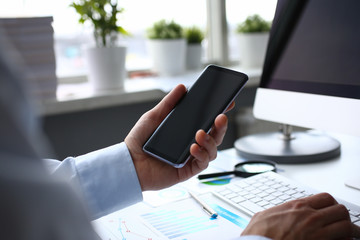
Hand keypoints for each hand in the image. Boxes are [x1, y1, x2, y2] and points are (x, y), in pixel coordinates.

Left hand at [124, 84, 231, 190]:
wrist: (128, 162)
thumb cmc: (139, 140)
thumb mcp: (154, 116)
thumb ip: (169, 103)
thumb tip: (182, 87)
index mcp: (186, 131)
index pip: (207, 121)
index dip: (219, 113)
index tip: (227, 102)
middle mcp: (191, 144)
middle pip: (215, 136)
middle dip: (221, 126)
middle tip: (220, 117)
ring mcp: (190, 158)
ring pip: (212, 150)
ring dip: (210, 141)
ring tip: (200, 133)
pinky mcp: (187, 170)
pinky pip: (202, 164)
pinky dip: (201, 155)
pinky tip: (193, 147)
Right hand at [241, 193, 359, 239]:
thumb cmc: (257, 234)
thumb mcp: (263, 216)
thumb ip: (276, 212)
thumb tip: (275, 213)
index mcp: (297, 207)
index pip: (326, 198)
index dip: (331, 206)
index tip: (331, 212)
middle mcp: (310, 217)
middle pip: (340, 210)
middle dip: (342, 217)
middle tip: (341, 224)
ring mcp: (317, 233)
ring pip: (347, 226)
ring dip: (349, 231)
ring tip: (348, 236)